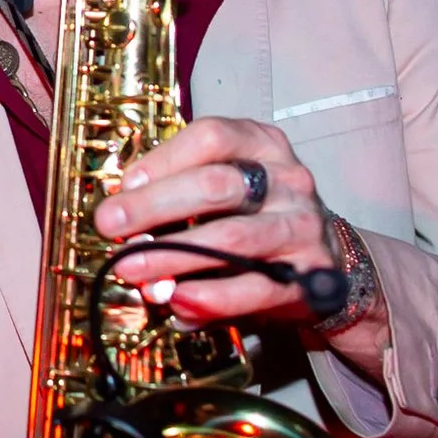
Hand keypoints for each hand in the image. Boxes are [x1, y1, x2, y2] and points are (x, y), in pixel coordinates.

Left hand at [92, 117, 336, 326]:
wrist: (327, 257)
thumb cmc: (257, 214)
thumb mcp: (227, 186)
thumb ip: (179, 190)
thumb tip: (121, 212)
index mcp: (261, 144)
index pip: (211, 137)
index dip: (162, 159)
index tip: (124, 185)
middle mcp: (287, 178)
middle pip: (217, 185)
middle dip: (154, 206)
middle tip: (110, 225)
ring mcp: (302, 225)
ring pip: (232, 237)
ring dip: (174, 255)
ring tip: (132, 269)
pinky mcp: (310, 274)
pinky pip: (253, 287)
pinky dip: (209, 296)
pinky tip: (176, 300)